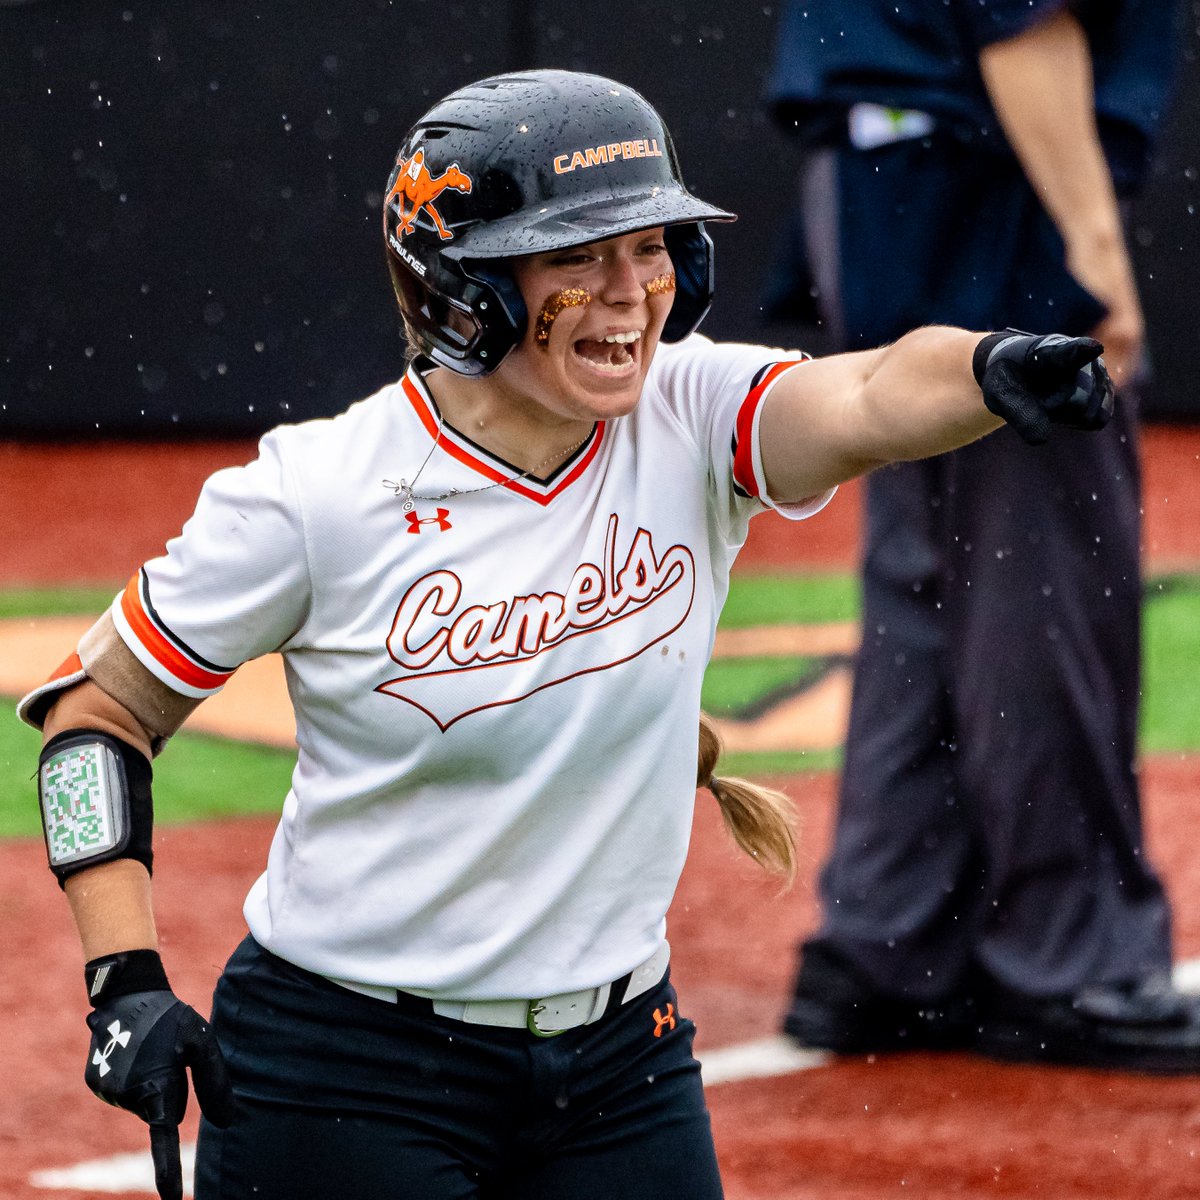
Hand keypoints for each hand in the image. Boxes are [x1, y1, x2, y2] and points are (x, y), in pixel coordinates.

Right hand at [84, 951, 235, 1199]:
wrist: (128, 993)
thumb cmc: (173, 1018)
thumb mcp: (203, 1044)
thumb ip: (215, 1084)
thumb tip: (228, 1122)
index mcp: (157, 1089)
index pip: (165, 1142)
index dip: (169, 1173)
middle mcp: (127, 1097)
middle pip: (158, 1111)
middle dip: (167, 1090)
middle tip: (168, 1054)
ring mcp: (106, 1091)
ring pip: (139, 1101)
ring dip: (148, 1081)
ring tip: (148, 1047)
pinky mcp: (93, 1082)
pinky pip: (121, 1091)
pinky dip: (129, 1077)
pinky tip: (130, 1049)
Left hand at [973, 330, 1114, 445]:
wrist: (1023, 367)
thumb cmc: (1010, 377)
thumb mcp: (1000, 392)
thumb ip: (1018, 411)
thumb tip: (1042, 439)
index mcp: (1052, 352)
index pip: (1070, 352)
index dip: (1082, 351)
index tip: (1094, 347)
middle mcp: (1083, 357)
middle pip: (1078, 404)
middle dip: (1057, 410)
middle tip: (1038, 396)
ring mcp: (1099, 372)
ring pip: (1089, 414)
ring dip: (1067, 415)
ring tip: (1052, 397)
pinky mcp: (1107, 387)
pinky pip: (1097, 420)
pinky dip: (1078, 421)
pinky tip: (1064, 406)